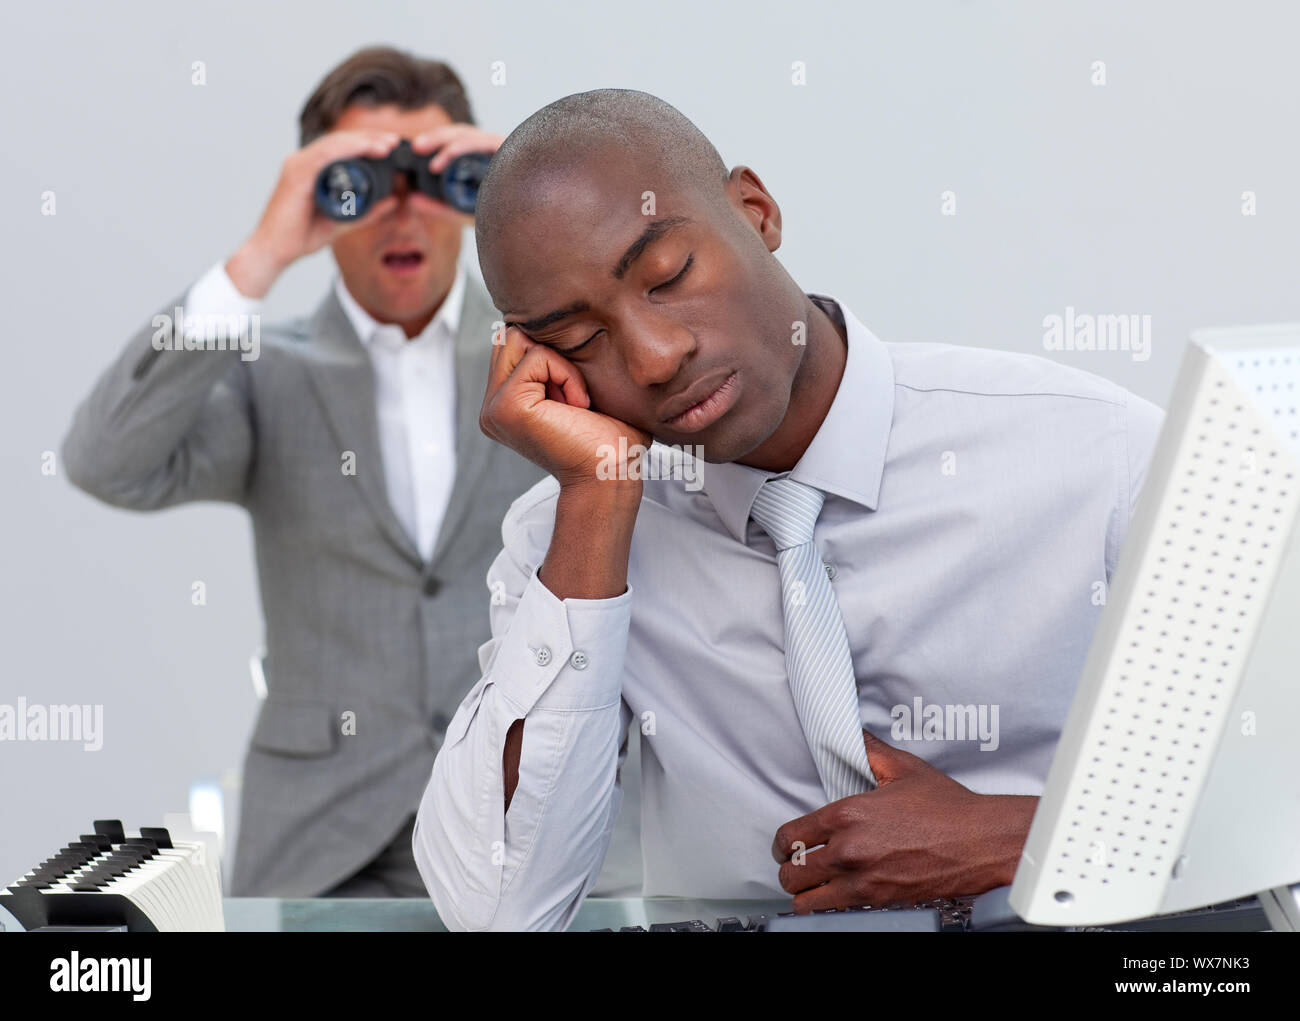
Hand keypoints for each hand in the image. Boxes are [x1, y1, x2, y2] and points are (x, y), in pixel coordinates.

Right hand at [226, 130, 405, 297]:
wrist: (275, 252)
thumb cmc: (302, 236)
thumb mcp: (343, 221)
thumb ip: (367, 211)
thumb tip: (393, 200)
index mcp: (311, 169)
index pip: (342, 148)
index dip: (367, 143)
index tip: (391, 146)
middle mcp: (303, 162)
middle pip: (340, 141)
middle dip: (369, 138)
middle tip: (395, 140)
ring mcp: (297, 165)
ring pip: (335, 143)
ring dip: (363, 141)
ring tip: (386, 144)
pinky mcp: (296, 173)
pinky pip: (325, 154)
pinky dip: (347, 149)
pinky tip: (366, 148)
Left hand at [410, 123, 505, 227]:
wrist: (522, 227)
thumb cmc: (496, 217)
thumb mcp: (461, 211)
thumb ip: (437, 206)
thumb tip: (411, 199)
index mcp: (482, 156)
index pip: (457, 139)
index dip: (435, 139)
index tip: (415, 149)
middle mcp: (492, 148)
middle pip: (461, 133)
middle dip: (436, 137)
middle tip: (416, 147)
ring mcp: (501, 147)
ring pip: (469, 135)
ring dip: (445, 143)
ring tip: (428, 158)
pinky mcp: (508, 150)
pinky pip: (482, 142)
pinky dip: (463, 147)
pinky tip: (447, 155)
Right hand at [481, 326, 651, 492]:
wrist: (613, 472)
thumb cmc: (610, 438)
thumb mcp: (579, 388)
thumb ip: (558, 359)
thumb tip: (562, 319)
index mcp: (505, 403)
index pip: (516, 342)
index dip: (553, 355)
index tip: (577, 398)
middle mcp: (492, 407)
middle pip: (512, 335)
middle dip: (551, 355)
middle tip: (575, 398)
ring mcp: (493, 408)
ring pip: (519, 338)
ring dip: (559, 365)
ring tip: (575, 402)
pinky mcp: (505, 406)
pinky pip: (537, 357)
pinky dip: (567, 376)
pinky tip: (577, 407)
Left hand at [770, 730, 1037, 911]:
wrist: (981, 842)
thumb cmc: (948, 808)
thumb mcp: (903, 768)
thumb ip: (868, 750)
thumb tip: (850, 733)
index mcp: (847, 814)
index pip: (790, 835)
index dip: (782, 842)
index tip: (786, 845)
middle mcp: (848, 849)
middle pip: (791, 870)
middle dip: (789, 868)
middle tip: (798, 864)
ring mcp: (862, 879)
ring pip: (804, 898)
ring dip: (803, 892)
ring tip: (811, 885)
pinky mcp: (878, 901)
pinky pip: (832, 911)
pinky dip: (827, 906)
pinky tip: (833, 895)